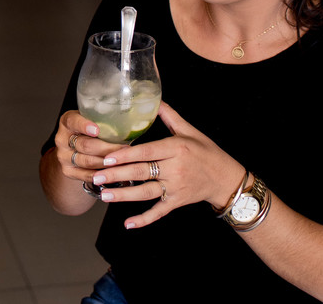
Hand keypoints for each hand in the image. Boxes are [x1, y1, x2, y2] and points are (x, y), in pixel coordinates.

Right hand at [54, 111, 119, 183]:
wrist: (74, 147)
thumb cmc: (88, 130)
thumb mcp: (92, 119)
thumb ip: (103, 119)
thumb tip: (130, 120)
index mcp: (67, 122)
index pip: (73, 121)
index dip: (84, 125)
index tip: (97, 130)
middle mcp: (62, 139)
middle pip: (85, 145)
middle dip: (106, 148)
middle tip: (125, 149)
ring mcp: (63, 156)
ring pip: (87, 161)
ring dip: (107, 162)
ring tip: (123, 161)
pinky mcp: (68, 171)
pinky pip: (86, 175)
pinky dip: (101, 175)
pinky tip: (114, 172)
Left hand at [91, 102, 243, 228]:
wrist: (226, 178)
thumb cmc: (206, 151)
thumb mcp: (189, 130)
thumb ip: (169, 115)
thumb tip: (153, 99)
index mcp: (176, 148)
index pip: (146, 152)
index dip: (125, 155)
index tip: (107, 157)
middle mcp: (175, 168)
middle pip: (141, 172)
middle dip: (117, 175)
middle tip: (96, 176)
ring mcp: (176, 187)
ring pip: (146, 192)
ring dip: (124, 195)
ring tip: (104, 195)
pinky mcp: (178, 201)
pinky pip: (159, 211)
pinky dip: (144, 219)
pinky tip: (127, 223)